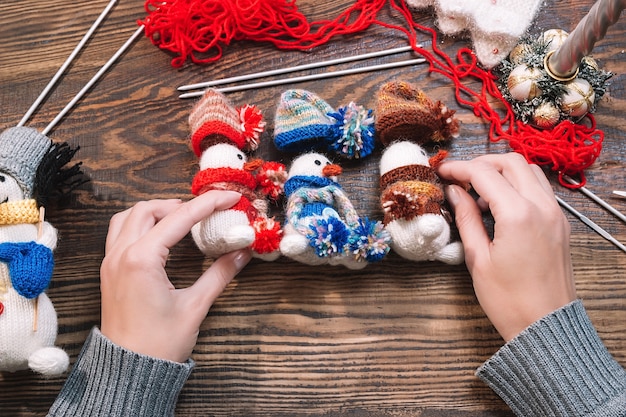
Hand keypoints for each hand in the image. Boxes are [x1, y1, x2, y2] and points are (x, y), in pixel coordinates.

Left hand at [100, 191, 251, 361]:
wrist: (129, 371)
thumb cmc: (159, 343)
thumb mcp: (195, 306)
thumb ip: (219, 274)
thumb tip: (241, 252)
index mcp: (141, 260)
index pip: (179, 218)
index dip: (208, 204)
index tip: (229, 197)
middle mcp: (121, 255)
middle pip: (148, 209)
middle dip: (179, 204)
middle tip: (206, 211)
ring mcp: (110, 262)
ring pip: (128, 217)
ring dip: (155, 211)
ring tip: (181, 219)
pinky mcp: (109, 271)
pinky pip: (119, 233)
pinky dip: (140, 225)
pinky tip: (160, 236)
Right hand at [437, 153, 575, 341]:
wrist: (545, 326)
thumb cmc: (510, 300)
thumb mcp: (478, 259)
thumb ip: (466, 219)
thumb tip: (455, 193)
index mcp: (518, 215)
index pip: (484, 174)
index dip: (458, 169)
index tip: (442, 172)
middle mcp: (542, 207)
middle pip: (511, 162)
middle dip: (482, 163)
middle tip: (459, 177)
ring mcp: (555, 214)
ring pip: (529, 171)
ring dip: (502, 172)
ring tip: (478, 192)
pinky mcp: (560, 224)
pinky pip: (539, 189)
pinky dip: (518, 185)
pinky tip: (499, 206)